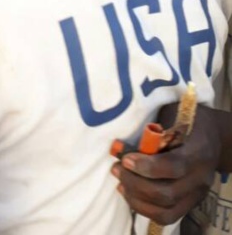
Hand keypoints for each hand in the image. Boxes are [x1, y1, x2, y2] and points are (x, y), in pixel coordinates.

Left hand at [112, 105, 220, 224]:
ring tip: (120, 181)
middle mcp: (200, 177)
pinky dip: (144, 208)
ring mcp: (196, 194)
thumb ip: (153, 129)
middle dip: (135, 183)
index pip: (173, 166)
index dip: (146, 166)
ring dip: (136, 198)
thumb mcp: (172, 114)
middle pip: (167, 194)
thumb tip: (121, 144)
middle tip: (116, 168)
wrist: (212, 137)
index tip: (125, 159)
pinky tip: (129, 193)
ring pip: (165, 210)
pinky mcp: (190, 204)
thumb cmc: (186, 119)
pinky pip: (167, 216)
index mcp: (198, 151)